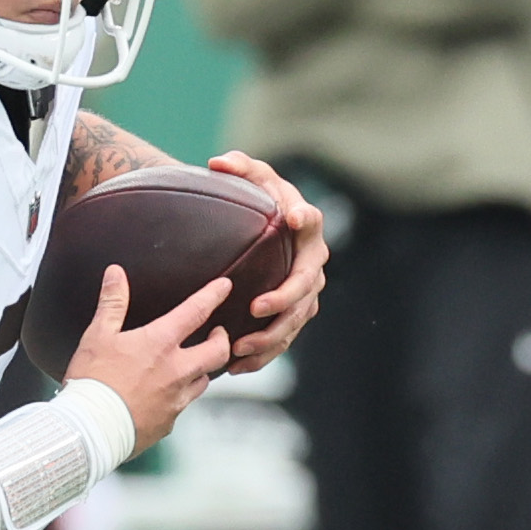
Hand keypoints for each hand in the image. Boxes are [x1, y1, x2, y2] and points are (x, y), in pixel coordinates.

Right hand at [65, 268, 231, 454]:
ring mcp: (176, 399)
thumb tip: (115, 274)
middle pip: (218, 352)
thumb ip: (112, 303)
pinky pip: (182, 407)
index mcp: (160, 343)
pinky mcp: (168, 422)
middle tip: (217, 334)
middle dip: (222, 340)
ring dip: (201, 370)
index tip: (226, 287)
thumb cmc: (93, 381)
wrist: (90, 428)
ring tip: (192, 366)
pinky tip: (165, 397)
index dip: (214, 295)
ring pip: (204, 381)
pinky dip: (178, 398)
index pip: (197, 311)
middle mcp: (176, 370)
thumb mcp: (98, 336)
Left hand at [207, 151, 324, 373]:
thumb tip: (218, 163)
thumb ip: (239, 166)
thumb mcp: (250, 179)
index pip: (312, 221)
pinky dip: (262, 356)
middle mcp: (312, 262)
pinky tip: (236, 366)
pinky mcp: (292, 317)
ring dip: (271, 337)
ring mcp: (305, 293)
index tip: (294, 218)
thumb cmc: (258, 203)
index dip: (306, 220)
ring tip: (241, 346)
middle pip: (306, 285)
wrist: (259, 234)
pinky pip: (282, 340)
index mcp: (305, 227)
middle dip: (284, 298)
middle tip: (257, 307)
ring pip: (295, 320)